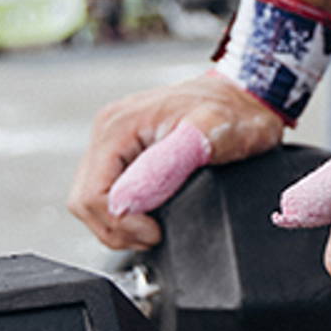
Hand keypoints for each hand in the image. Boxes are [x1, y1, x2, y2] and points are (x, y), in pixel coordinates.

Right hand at [67, 73, 285, 250]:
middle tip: (155, 235)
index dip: (120, 224)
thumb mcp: (211, 134)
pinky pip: (107, 194)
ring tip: (154, 228)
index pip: (92, 196)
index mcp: (119, 126)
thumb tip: (132, 197)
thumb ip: (169, 164)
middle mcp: (109, 131)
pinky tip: (151, 215)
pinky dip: (125, 214)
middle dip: (117, 229)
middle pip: (84, 202)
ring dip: (120, 224)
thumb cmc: (234, 112)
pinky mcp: (123, 152)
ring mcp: (113, 142)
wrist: (245, 95)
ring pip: (92, 202)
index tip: (155, 231)